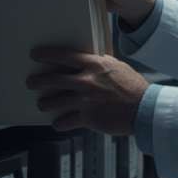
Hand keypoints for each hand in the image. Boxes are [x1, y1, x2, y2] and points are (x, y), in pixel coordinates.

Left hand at [26, 47, 149, 134]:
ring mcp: (85, 100)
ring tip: (43, 104)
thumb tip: (87, 60)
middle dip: (37, 81)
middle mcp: (86, 81)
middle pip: (52, 79)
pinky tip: (59, 123)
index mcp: (94, 65)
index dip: (46, 55)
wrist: (145, 109)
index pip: (64, 55)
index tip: (35, 55)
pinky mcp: (87, 118)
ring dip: (45, 103)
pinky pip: (64, 121)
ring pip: (53, 102)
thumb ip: (99, 64)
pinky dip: (59, 123)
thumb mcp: (117, 67)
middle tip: (32, 82)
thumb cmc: (133, 87)